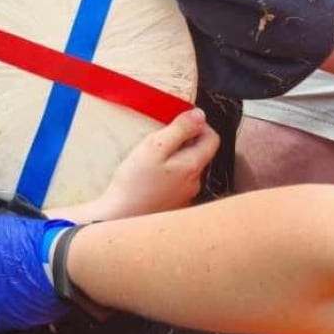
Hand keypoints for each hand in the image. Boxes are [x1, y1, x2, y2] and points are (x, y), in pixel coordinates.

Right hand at [98, 109, 219, 217]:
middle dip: (184, 141)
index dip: (199, 125)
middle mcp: (195, 183)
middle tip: (159, 139)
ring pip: (187, 168)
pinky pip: (178, 182)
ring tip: (151, 157)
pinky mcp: (174, 206)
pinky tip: (150, 177)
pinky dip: (168, 174)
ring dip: (175, 158)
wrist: (120, 218)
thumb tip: (200, 114)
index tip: (177, 122)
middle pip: (200, 153)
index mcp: (193, 166)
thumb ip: (179, 129)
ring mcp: (185, 197)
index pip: (212, 139)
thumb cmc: (135, 181)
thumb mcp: (154, 146)